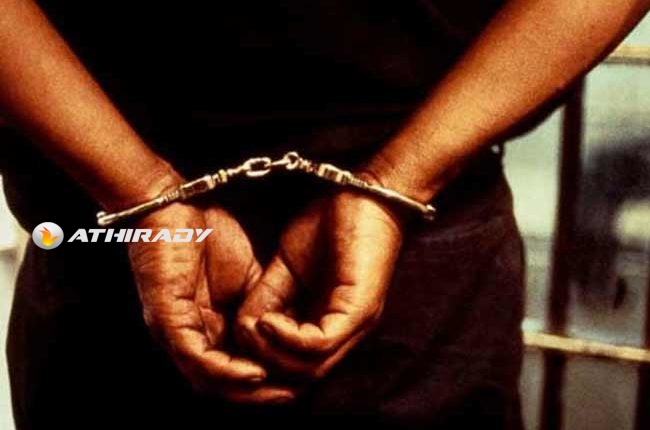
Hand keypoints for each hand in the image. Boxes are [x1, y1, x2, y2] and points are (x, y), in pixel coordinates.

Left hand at [128, 202, 294, 402]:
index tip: (297, 377)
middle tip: (292, 395)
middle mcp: (185, 335)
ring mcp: (172, 329)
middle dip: (258, 395)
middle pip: (220, 383)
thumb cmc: (207, 233)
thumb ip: (262, 302)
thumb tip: (288, 325)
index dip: (263, 378)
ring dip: (244, 390)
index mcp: (204, 325)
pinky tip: (254, 371)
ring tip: (278, 391)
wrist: (175, 201)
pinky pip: (195, 356)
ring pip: (207, 379)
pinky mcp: (166, 317)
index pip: (232, 365)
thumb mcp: (248, 275)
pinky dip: (225, 370)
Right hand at [236, 188, 403, 378]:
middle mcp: (345, 333)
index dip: (259, 362)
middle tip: (236, 347)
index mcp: (327, 324)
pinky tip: (268, 319)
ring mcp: (355, 324)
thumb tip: (243, 327)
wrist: (361, 192)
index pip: (293, 365)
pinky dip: (288, 338)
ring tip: (251, 328)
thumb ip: (267, 297)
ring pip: (308, 369)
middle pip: (299, 378)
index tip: (233, 342)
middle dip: (261, 368)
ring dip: (271, 355)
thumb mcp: (285, 267)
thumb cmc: (328, 224)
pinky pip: (319, 344)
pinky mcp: (360, 309)